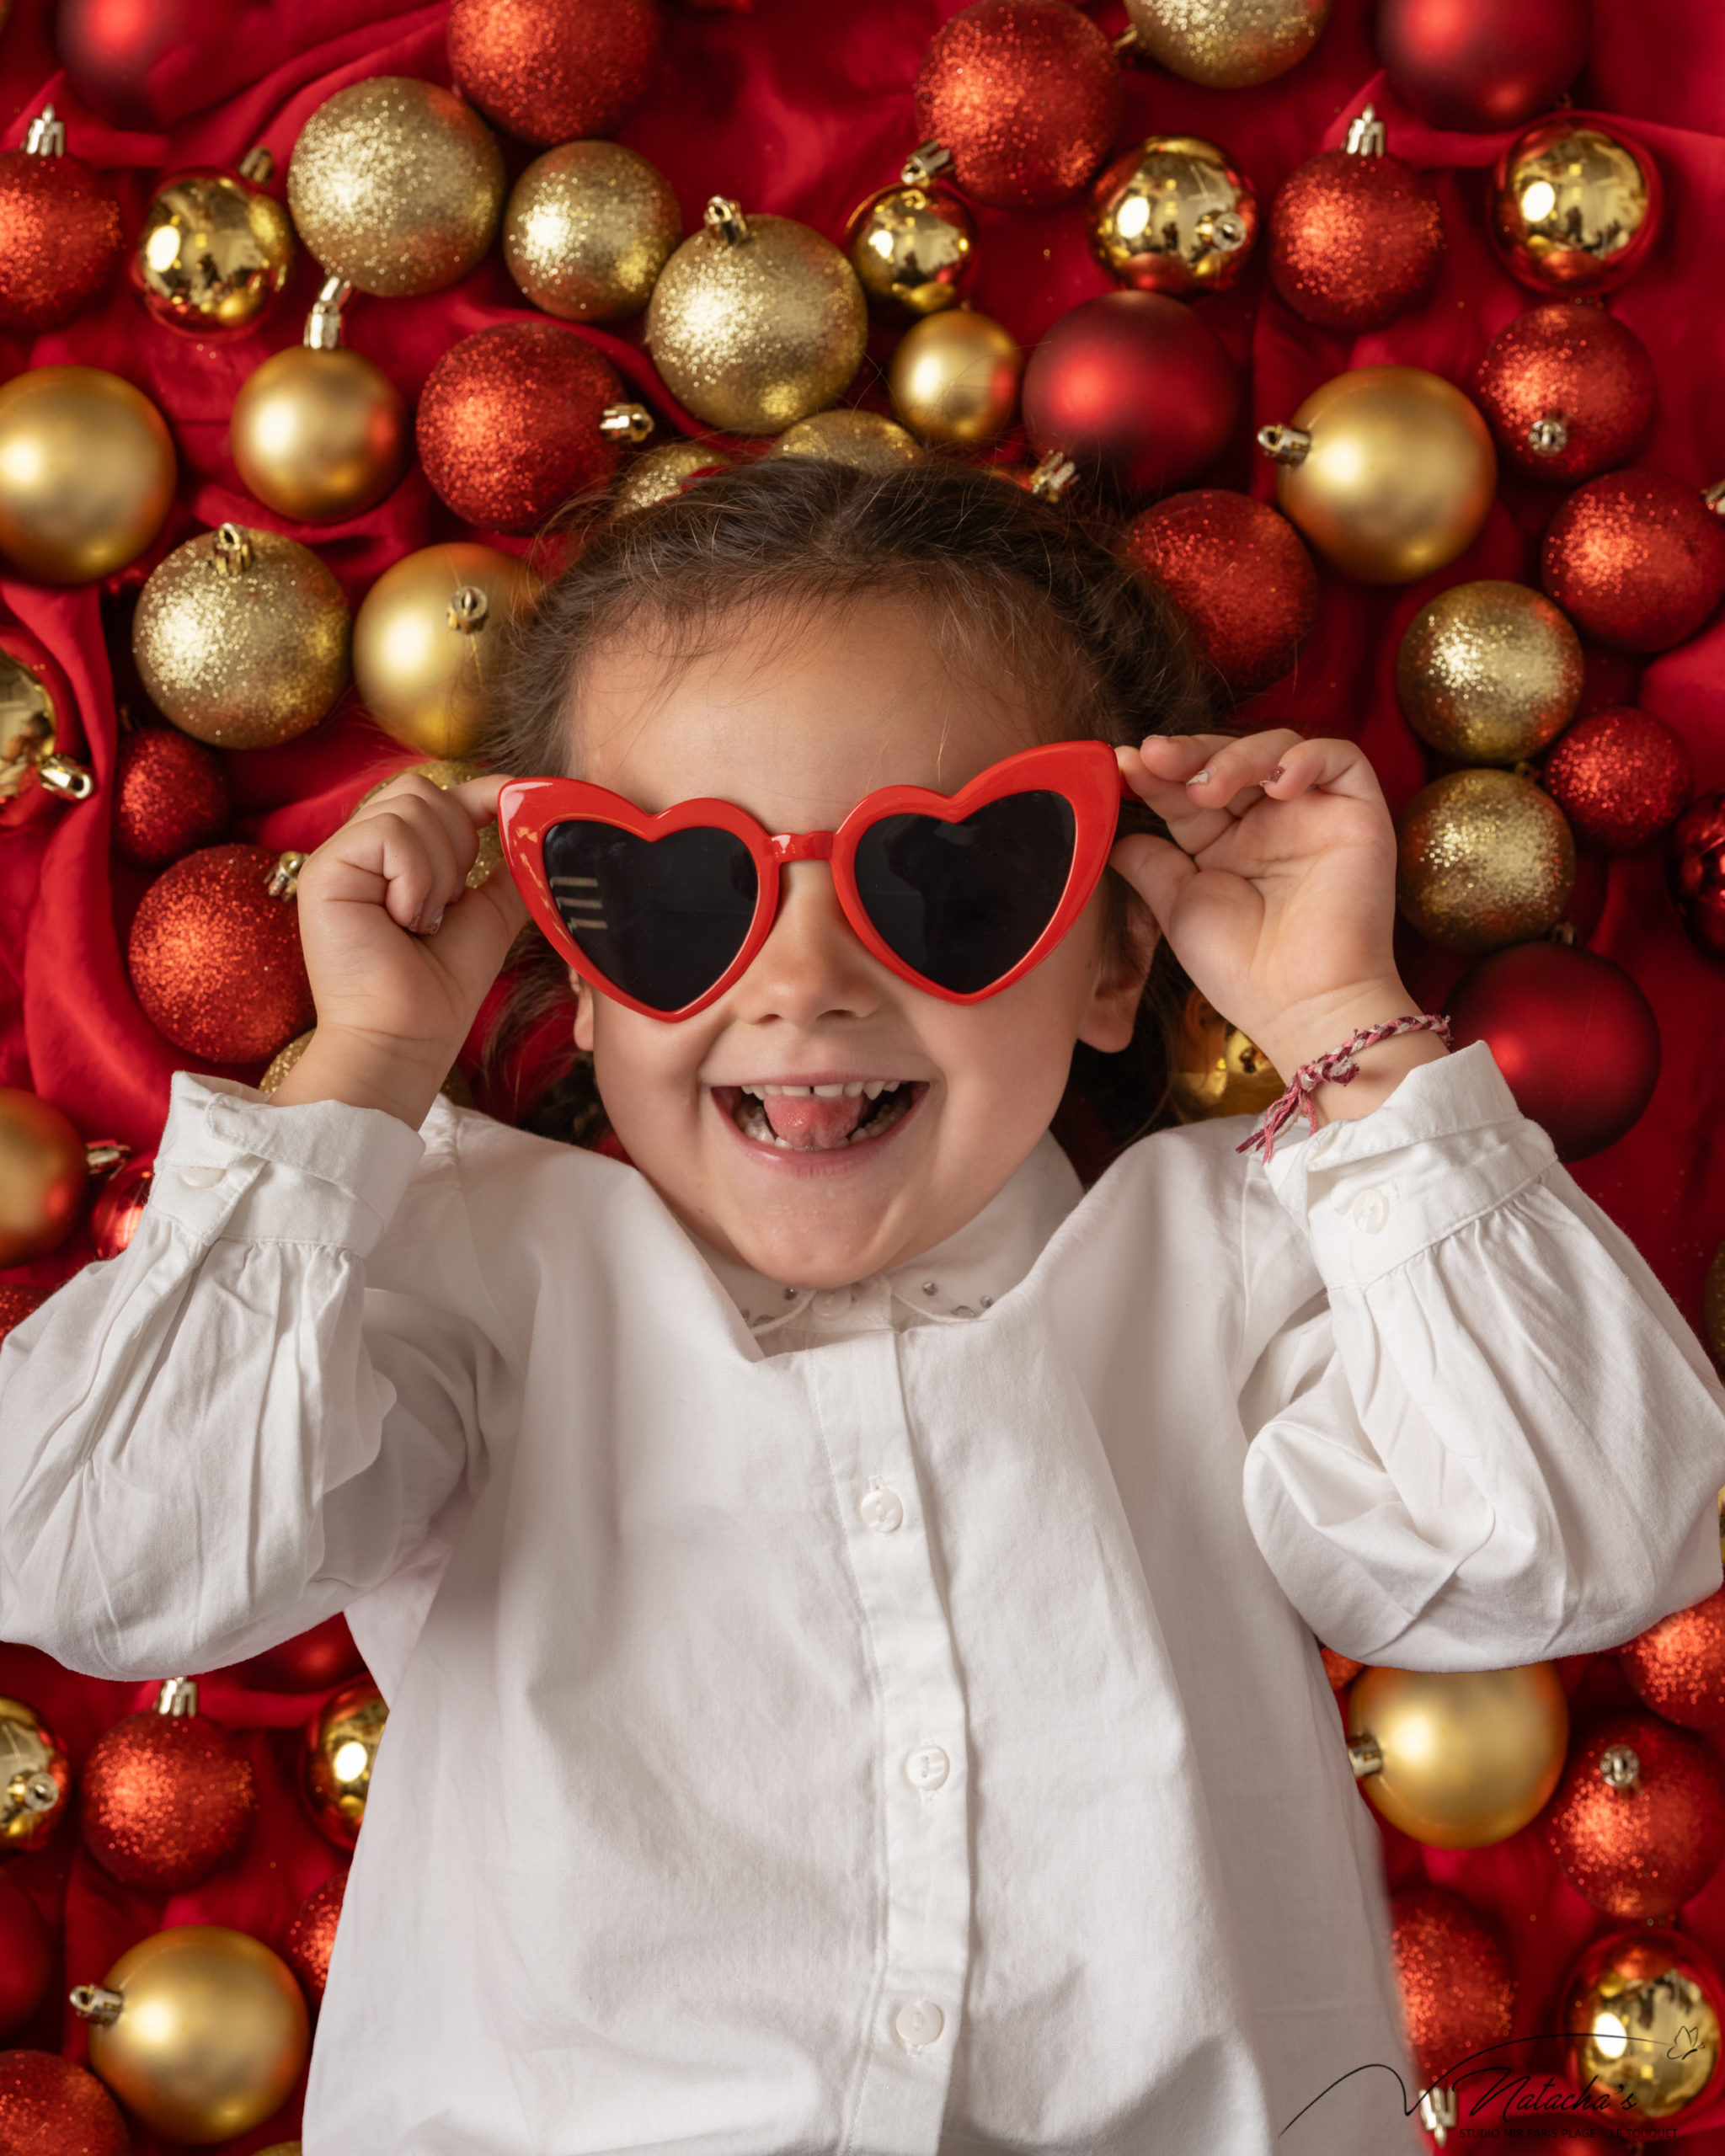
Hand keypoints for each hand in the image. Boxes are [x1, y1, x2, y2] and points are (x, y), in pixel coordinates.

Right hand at [270, 773, 527, 1126]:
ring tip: (421, 919)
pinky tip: (403, 919)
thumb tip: (533, 825)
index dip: (480, 790)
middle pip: (422, 790)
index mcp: (395, 858)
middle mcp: (362, 850)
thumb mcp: (489, 914)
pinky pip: (390, 834)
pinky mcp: (325, 870)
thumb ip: (508, 869)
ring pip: (410, 807)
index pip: (436, 795)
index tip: (514, 800)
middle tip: (444, 906)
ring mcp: (340, 857)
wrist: (408, 1036)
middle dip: (457, 843)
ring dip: (437, 869)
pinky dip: (415, 878)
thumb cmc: (441, 987)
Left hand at [1111, 730, 1439, 1093]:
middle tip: (1153, 757)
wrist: (1303, 1006)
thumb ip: (1150, 865)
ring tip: (1207, 788)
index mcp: (1225, 846)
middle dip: (1187, 754)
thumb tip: (1113, 835)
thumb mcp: (1178, 908)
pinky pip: (1340, 758)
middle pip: (1228, 760)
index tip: (1122, 765)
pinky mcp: (1358, 813)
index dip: (1156, 774)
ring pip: (1277, 749)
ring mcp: (1313, 815)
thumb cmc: (1242, 971)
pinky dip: (1305, 757)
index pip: (1188, 791)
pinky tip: (1274, 784)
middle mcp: (1269, 825)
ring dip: (1236, 756)